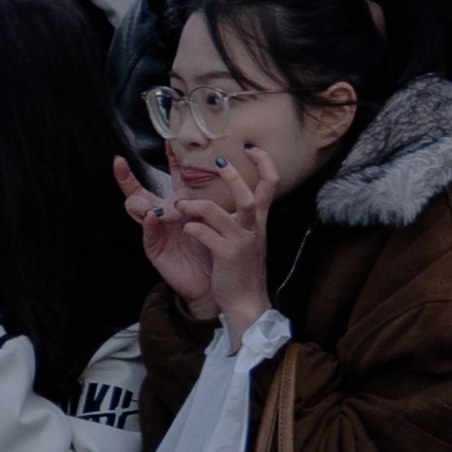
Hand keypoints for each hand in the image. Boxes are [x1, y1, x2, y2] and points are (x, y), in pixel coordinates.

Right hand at [115, 150, 219, 311]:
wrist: (212, 282)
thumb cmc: (212, 248)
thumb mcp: (212, 219)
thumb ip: (211, 201)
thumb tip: (215, 175)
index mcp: (180, 203)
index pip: (170, 176)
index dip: (168, 158)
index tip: (166, 140)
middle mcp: (164, 215)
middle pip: (139, 192)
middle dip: (126, 178)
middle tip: (119, 163)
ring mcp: (156, 231)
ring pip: (139, 210)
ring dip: (142, 204)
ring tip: (148, 204)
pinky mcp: (155, 249)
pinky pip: (148, 234)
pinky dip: (149, 225)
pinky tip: (153, 217)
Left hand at [169, 141, 279, 327]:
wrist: (247, 303)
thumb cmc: (243, 269)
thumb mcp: (249, 238)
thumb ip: (245, 217)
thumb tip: (235, 193)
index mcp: (258, 221)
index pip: (270, 186)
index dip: (264, 163)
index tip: (252, 147)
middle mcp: (253, 228)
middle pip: (247, 195)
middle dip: (232, 175)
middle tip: (218, 161)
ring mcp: (240, 242)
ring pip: (216, 211)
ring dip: (194, 204)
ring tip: (181, 205)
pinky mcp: (226, 256)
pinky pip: (204, 234)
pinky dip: (192, 228)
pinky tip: (186, 229)